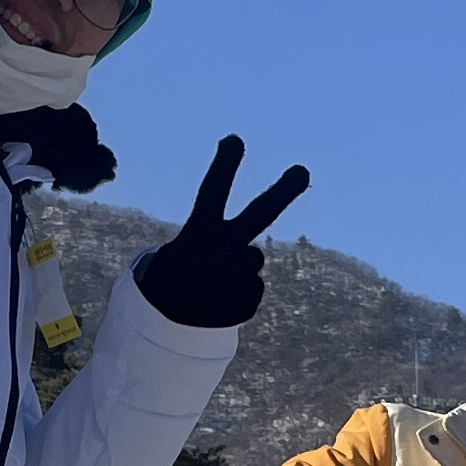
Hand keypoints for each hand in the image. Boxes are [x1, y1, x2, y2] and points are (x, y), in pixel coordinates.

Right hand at [130, 136, 311, 328]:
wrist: (164, 326)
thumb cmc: (174, 277)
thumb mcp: (182, 250)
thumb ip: (220, 242)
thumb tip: (256, 257)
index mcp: (198, 234)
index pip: (213, 192)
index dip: (225, 165)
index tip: (235, 140)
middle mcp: (222, 251)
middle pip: (260, 214)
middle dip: (284, 190)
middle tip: (302, 170)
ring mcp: (238, 275)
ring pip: (252, 259)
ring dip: (239, 267)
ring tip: (213, 284)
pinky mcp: (249, 299)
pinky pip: (253, 286)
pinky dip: (240, 291)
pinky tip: (219, 300)